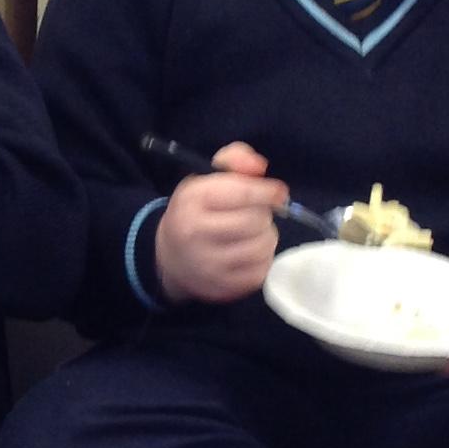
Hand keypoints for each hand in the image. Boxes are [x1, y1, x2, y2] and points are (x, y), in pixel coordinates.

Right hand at [153, 141, 287, 303]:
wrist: (169, 256)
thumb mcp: (206, 178)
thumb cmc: (196, 210)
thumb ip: (235, 160)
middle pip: (256, 221)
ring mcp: (208, 264)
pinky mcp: (221, 287)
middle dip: (263, 215)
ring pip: (262, 247)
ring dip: (265, 238)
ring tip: (252, 234)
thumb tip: (259, 167)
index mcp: (193, 200)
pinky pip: (261, 271)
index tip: (279, 193)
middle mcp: (196, 233)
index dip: (268, 192)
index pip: (242, 194)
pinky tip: (249, 253)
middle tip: (255, 215)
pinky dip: (262, 260)